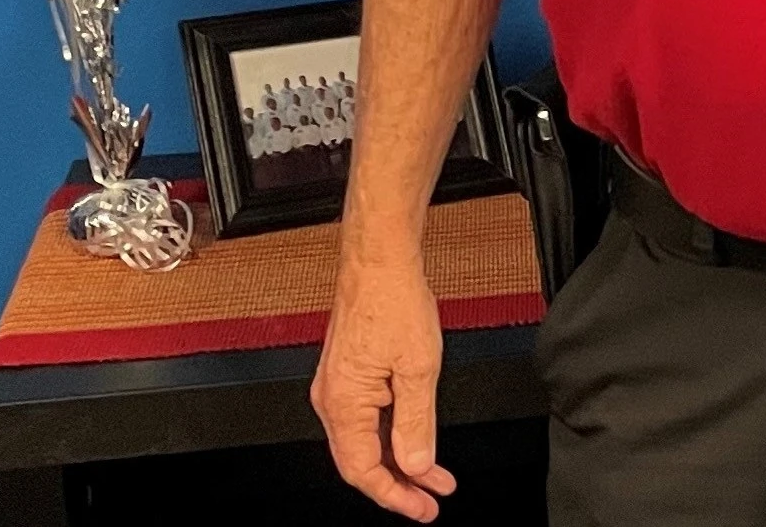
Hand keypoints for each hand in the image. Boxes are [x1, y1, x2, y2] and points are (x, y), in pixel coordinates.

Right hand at [311, 251, 455, 520]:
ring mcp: (337, 388)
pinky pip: (366, 420)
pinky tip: (416, 440)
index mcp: (343, 404)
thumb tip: (417, 464)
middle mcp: (331, 401)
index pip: (363, 471)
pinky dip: (392, 435)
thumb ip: (417, 422)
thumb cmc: (394, 303)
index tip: (424, 507)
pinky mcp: (347, 376)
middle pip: (362, 461)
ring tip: (434, 474)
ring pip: (366, 442)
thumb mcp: (419, 368)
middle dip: (400, 483)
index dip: (395, 495)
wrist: (379, 263)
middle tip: (433, 497)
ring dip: (400, 460)